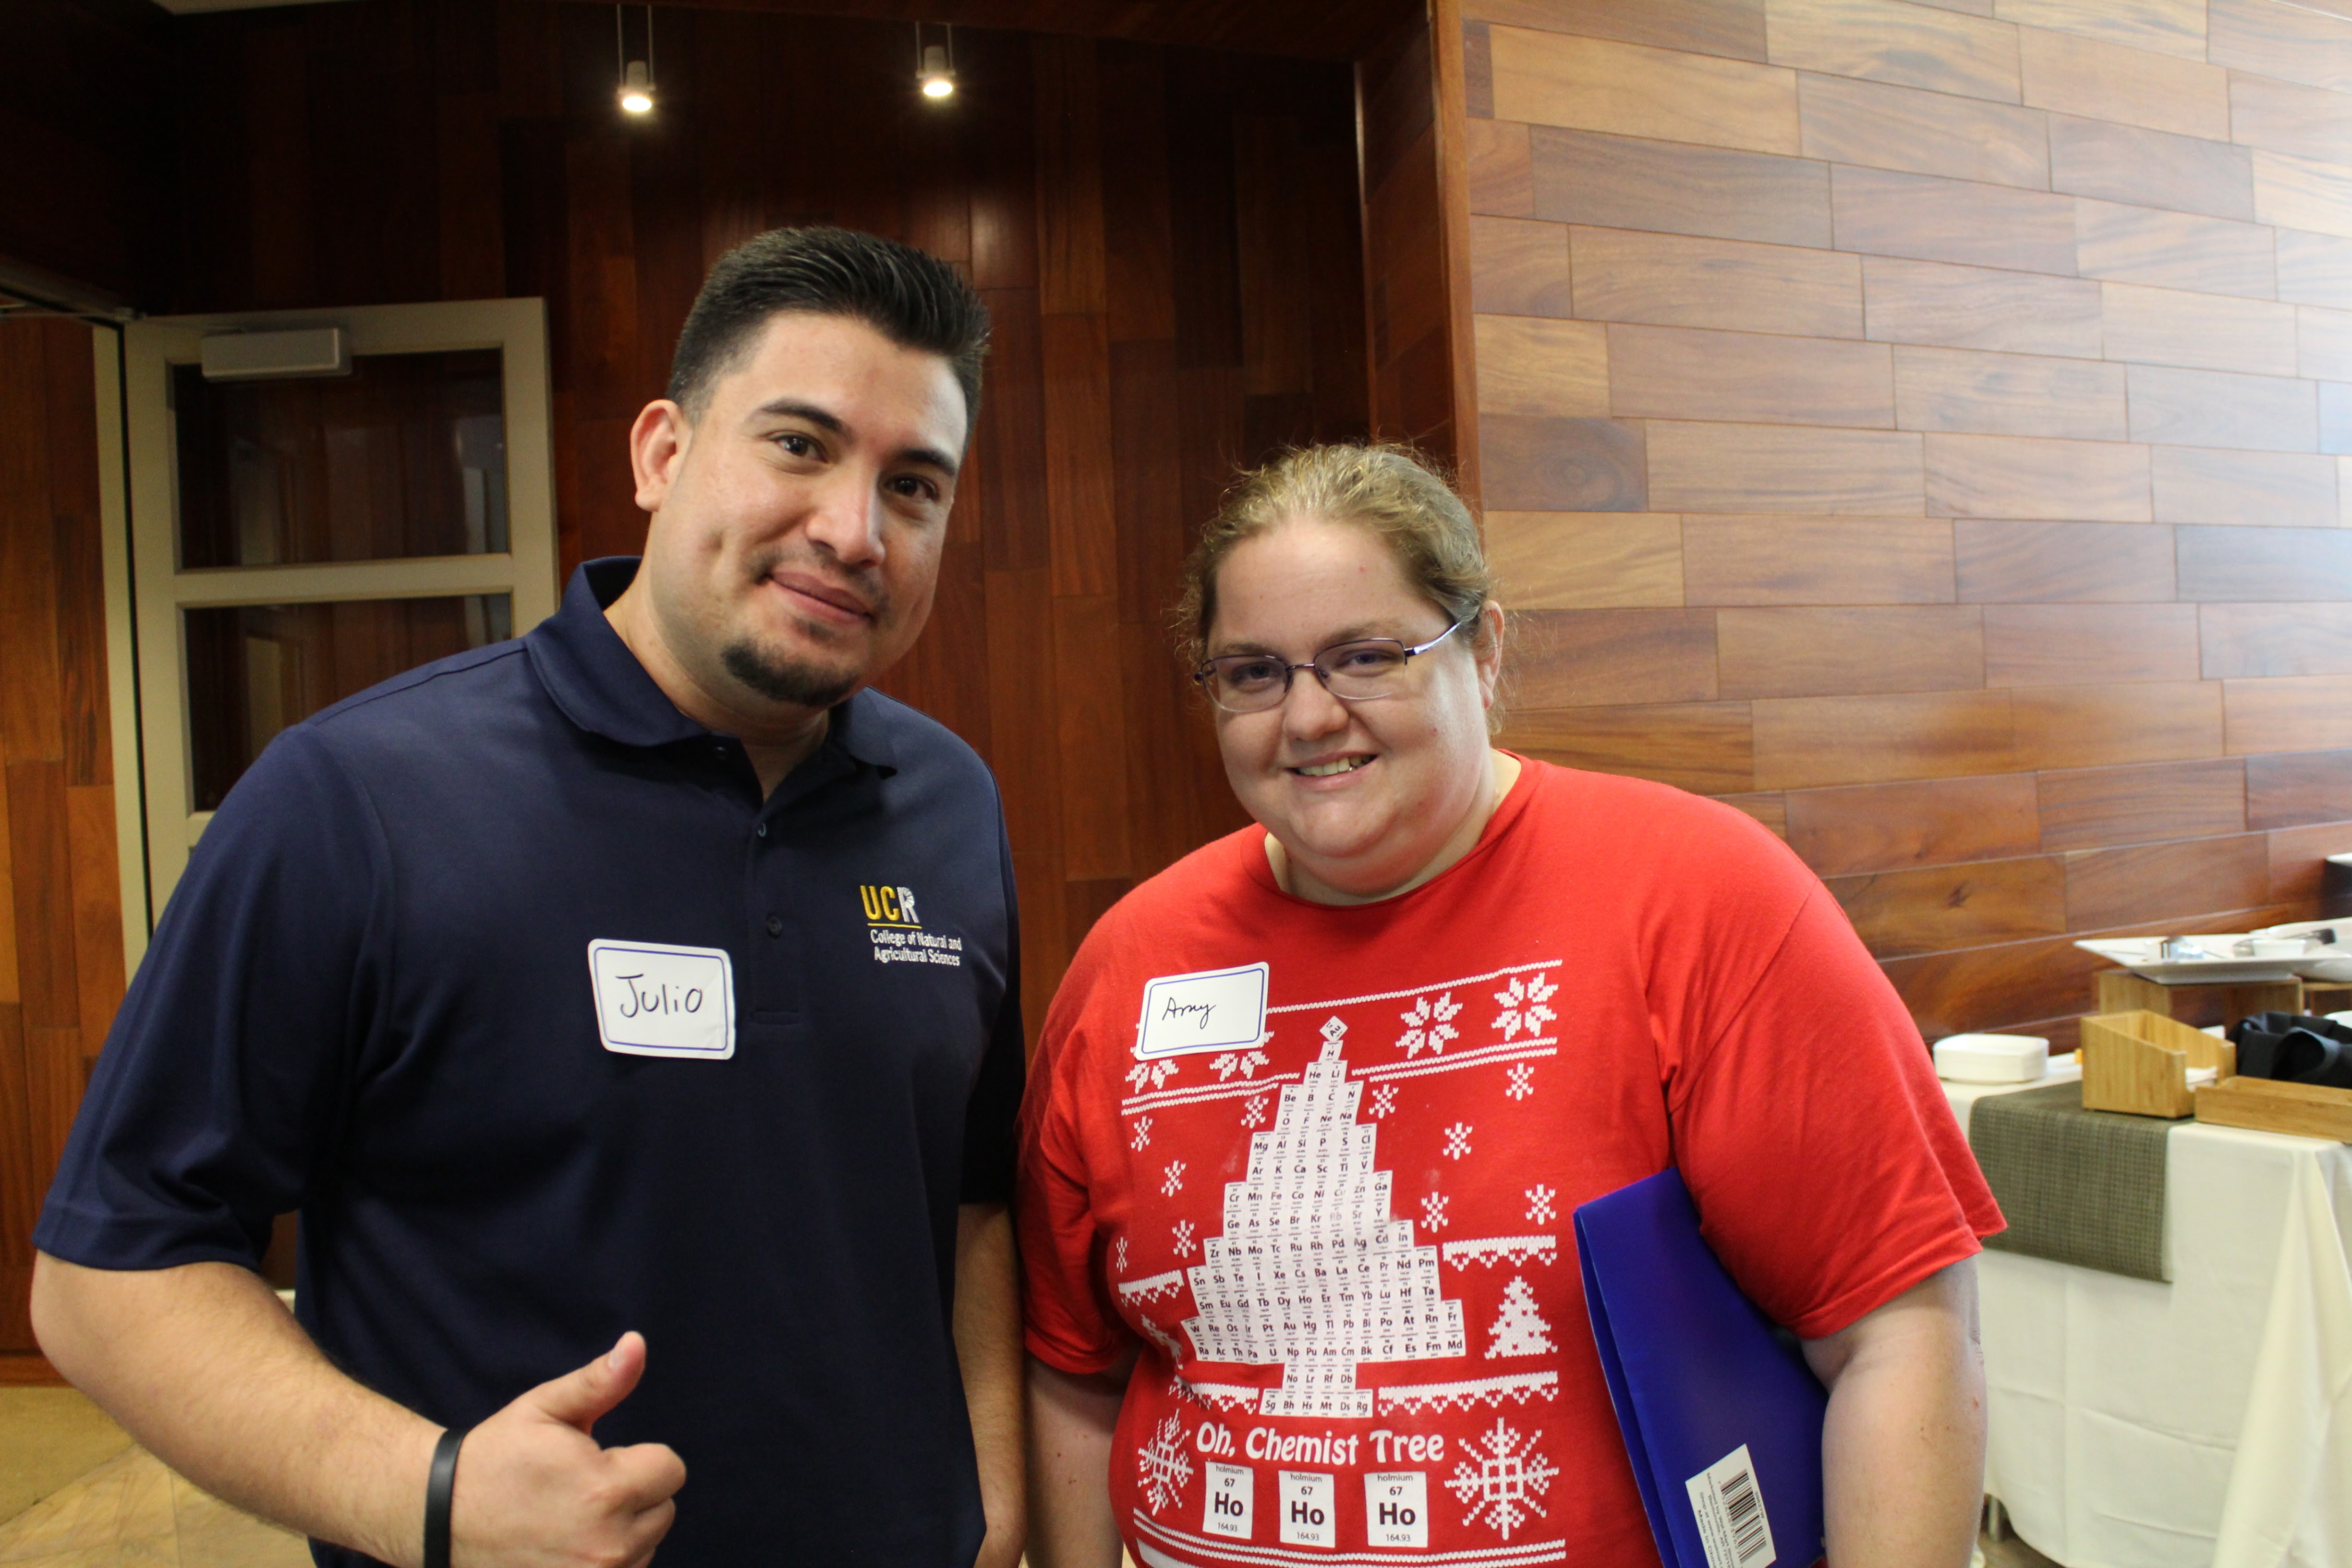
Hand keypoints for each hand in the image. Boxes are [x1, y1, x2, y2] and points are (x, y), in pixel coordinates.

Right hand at [449, 1332, 685, 1567]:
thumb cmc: (497, 1457)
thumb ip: (600, 1381)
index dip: (636, 1458)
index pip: (671, 1469)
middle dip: (633, 1493)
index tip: (595, 1461)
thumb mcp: (545, 1408)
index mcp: (605, 1491)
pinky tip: (569, 1544)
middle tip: (578, 1489)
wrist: (441, 1518)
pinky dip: (607, 1560)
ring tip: (570, 1517)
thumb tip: (637, 1342)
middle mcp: (607, 1545)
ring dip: (622, 1529)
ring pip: (646, 1544)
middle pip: (664, 1509)